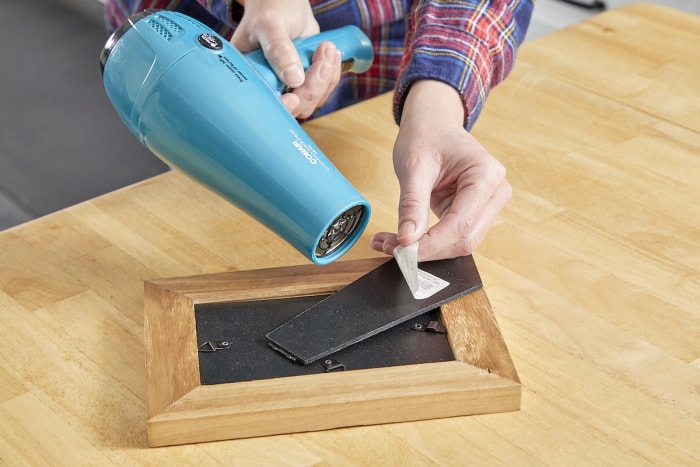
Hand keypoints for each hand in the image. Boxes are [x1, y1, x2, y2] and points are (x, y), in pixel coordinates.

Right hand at [230, 0, 341, 117]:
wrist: (285, 4)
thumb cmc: (270, 8)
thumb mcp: (270, 25)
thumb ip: (279, 50)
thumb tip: (293, 79)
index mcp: (250, 76)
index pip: (265, 104)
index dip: (281, 107)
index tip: (292, 98)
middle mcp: (268, 85)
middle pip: (294, 107)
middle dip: (312, 86)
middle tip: (321, 56)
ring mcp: (288, 86)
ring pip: (311, 101)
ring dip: (325, 78)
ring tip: (326, 48)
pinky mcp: (305, 82)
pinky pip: (323, 90)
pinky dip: (331, 74)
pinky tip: (330, 54)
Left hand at [370, 80, 511, 260]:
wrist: (433, 124)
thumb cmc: (426, 136)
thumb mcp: (414, 167)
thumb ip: (412, 204)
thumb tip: (407, 240)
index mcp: (486, 175)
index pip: (461, 223)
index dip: (432, 243)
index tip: (403, 251)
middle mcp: (496, 192)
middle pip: (465, 239)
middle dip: (427, 249)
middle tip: (390, 248)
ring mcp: (488, 204)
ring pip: (460, 243)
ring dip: (426, 249)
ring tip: (389, 242)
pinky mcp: (475, 213)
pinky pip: (453, 237)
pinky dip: (428, 243)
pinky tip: (402, 239)